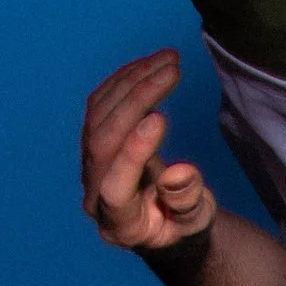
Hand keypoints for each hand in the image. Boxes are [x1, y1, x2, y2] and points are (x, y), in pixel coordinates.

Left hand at [81, 49, 217, 251]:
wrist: (166, 224)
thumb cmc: (184, 226)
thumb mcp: (196, 223)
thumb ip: (186, 203)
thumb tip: (177, 173)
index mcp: (120, 226)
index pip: (114, 188)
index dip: (133, 152)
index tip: (161, 117)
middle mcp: (94, 195)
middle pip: (102, 142)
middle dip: (136, 101)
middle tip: (172, 71)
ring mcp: (89, 168)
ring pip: (98, 116)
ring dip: (132, 81)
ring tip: (169, 59)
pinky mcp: (93, 145)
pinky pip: (99, 105)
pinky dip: (124, 81)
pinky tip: (150, 64)